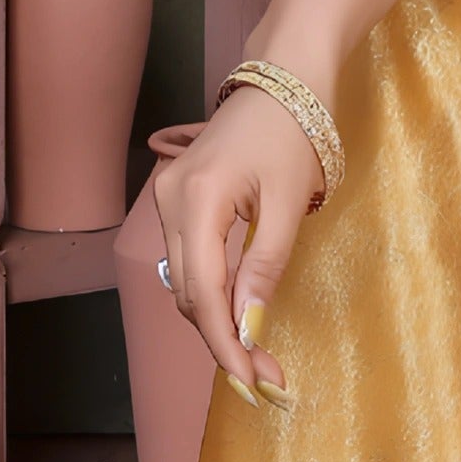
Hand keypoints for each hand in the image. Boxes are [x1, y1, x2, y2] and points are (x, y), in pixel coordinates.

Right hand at [152, 87, 323, 397]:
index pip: (203, 293)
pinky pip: (188, 259)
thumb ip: (264, 267)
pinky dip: (212, 293)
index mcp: (196, 200)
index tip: (252, 383)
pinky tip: (237, 316)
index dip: (225, 344)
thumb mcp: (287, 204)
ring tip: (257, 358)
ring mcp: (166, 198)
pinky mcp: (176, 199)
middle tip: (266, 380)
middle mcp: (168, 201)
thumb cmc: (294, 133)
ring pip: (185, 281)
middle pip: (188, 293)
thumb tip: (249, 328)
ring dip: (217, 322)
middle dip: (224, 341)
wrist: (283, 78)